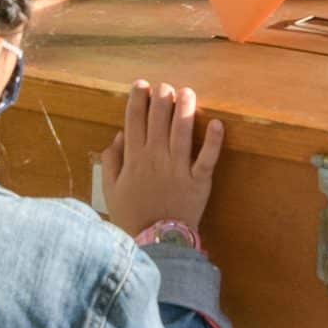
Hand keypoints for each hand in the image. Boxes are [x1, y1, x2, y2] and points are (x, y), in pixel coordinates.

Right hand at [101, 82, 226, 238]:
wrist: (155, 243)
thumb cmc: (131, 216)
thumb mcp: (110, 189)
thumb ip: (112, 161)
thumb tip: (119, 135)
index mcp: (134, 159)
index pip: (134, 120)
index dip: (137, 99)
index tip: (141, 84)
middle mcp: (155, 158)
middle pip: (158, 119)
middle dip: (161, 97)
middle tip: (165, 86)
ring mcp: (177, 168)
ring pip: (182, 131)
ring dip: (185, 108)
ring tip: (187, 92)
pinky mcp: (198, 181)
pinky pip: (207, 158)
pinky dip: (213, 141)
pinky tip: (216, 123)